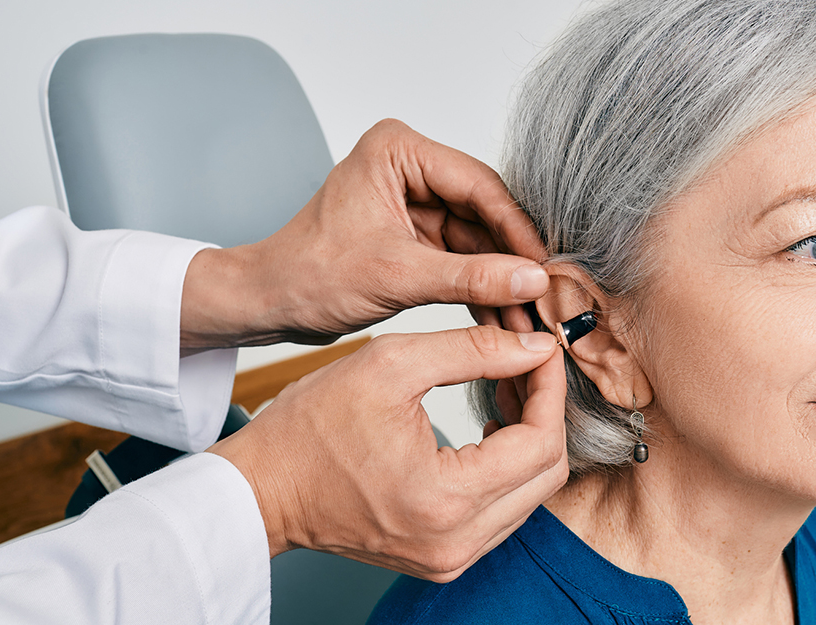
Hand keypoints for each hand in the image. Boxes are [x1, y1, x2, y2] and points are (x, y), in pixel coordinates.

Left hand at [180, 119, 548, 351]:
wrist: (270, 305)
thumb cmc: (309, 276)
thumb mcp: (396, 276)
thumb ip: (469, 277)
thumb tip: (531, 280)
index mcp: (397, 151)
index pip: (477, 185)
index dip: (516, 229)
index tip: (544, 266)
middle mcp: (409, 168)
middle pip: (482, 212)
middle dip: (511, 259)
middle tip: (544, 295)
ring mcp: (413, 202)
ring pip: (476, 240)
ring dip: (500, 279)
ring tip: (529, 315)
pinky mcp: (414, 235)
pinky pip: (460, 259)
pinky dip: (479, 287)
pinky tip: (505, 315)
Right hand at [207, 325, 567, 580]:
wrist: (264, 488)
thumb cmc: (312, 427)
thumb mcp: (390, 365)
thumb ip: (474, 351)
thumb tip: (536, 348)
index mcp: (445, 498)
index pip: (540, 442)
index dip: (548, 387)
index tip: (540, 349)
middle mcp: (457, 542)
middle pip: (546, 473)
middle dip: (545, 411)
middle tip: (525, 365)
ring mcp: (451, 557)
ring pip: (530, 494)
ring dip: (528, 438)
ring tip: (506, 390)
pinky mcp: (443, 558)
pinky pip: (503, 511)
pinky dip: (506, 467)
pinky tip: (488, 429)